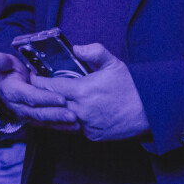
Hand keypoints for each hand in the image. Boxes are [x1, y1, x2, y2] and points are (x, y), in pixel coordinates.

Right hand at [0, 51, 77, 130]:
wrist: (8, 86)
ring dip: (61, 123)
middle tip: (73, 114)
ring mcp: (27, 116)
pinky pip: (49, 126)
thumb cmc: (10, 72)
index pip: (31, 97)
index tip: (61, 98)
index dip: (46, 98)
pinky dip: (62, 127)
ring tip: (77, 122)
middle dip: (57, 114)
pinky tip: (75, 127)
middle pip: (39, 112)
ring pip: (45, 121)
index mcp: (13, 92)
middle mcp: (19, 107)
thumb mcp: (4, 63)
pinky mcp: (35, 121)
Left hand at [32, 44, 149, 141]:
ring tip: (41, 105)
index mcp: (83, 91)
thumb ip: (93, 51)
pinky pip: (74, 129)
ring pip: (60, 120)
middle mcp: (81, 110)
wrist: (150, 111)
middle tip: (33, 91)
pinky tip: (61, 116)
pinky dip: (67, 122)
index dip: (39, 82)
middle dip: (40, 97)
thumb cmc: (131, 86)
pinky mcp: (93, 136)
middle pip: (51, 104)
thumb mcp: (113, 63)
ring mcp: (86, 125)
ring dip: (50, 113)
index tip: (33, 77)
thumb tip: (76, 47)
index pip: (51, 87)